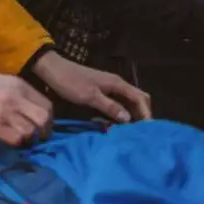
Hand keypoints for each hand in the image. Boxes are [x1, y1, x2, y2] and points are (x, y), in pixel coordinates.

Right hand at [0, 56, 52, 145]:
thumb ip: (14, 95)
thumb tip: (24, 113)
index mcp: (18, 84)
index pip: (46, 105)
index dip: (48, 119)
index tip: (42, 127)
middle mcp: (15, 97)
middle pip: (44, 119)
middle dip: (43, 131)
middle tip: (36, 138)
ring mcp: (4, 111)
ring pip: (31, 131)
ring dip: (27, 139)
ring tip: (18, 139)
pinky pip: (14, 139)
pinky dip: (14, 143)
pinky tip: (5, 140)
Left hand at [32, 51, 151, 122]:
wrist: (54, 71)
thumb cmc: (71, 82)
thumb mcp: (90, 97)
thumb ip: (110, 107)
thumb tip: (129, 119)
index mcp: (117, 83)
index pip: (140, 98)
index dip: (146, 113)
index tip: (148, 129)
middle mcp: (117, 85)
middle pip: (137, 99)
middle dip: (141, 114)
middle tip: (140, 132)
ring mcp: (109, 88)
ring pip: (127, 102)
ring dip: (130, 115)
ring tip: (130, 132)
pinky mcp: (101, 93)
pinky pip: (117, 104)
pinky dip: (119, 114)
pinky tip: (115, 125)